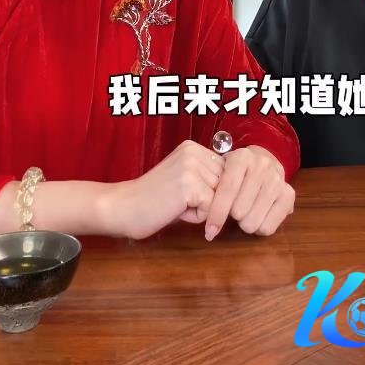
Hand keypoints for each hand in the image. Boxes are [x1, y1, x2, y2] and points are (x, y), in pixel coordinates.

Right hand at [102, 140, 224, 239]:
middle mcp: (194, 151)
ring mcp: (192, 166)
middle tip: (178, 201)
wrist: (122, 208)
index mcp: (193, 147)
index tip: (184, 195)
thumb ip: (207, 176)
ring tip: (176, 205)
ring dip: (202, 209)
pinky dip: (197, 217)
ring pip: (220, 197)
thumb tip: (241, 186)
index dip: (210, 190)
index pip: (225, 172)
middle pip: (226, 184)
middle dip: (207, 200)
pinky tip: (175, 211)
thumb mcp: (183, 178)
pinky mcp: (190, 185)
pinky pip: (211, 208)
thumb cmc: (153, 200)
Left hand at [204, 146, 294, 240]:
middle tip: (233, 211)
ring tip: (245, 213)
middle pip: (240, 210)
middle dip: (232, 217)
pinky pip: (269, 227)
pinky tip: (258, 217)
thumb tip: (202, 215)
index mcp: (242, 157)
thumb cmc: (237, 172)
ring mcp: (278, 179)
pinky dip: (259, 229)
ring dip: (245, 224)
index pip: (227, 189)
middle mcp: (262, 165)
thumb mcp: (223, 171)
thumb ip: (213, 188)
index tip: (209, 231)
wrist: (264, 161)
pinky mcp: (289, 194)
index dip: (217, 213)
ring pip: (253, 221)